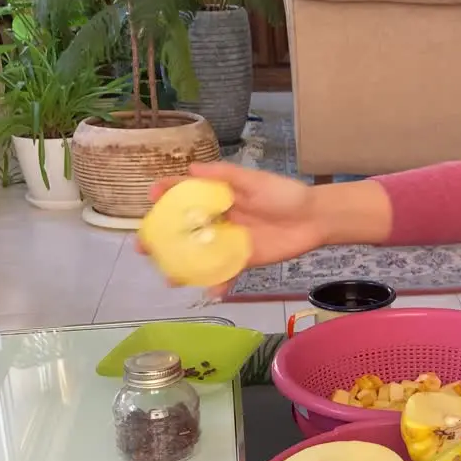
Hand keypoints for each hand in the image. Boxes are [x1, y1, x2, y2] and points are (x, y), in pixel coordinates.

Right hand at [143, 162, 326, 298]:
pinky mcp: (246, 260)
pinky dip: (218, 283)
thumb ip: (225, 176)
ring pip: (200, 254)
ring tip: (169, 277)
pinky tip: (209, 291)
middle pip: (185, 229)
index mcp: (221, 197)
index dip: (167, 194)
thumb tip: (191, 168)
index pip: (187, 194)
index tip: (151, 197)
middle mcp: (221, 220)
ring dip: (184, 266)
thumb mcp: (255, 180)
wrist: (316, 218)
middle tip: (144, 246)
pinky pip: (227, 272)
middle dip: (163, 237)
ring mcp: (231, 241)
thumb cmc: (286, 195)